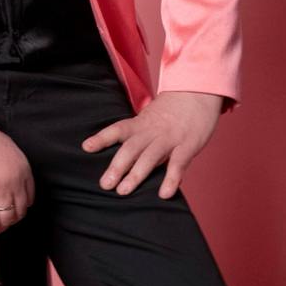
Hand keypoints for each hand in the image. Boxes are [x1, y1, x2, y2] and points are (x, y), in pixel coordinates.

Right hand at [0, 107, 35, 239]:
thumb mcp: (5, 148)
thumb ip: (11, 167)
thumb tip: (8, 184)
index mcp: (23, 168)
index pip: (28, 199)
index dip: (17, 210)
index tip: (6, 213)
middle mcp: (16, 180)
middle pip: (18, 213)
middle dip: (7, 222)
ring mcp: (0, 188)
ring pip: (5, 220)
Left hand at [80, 91, 223, 198]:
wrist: (198, 92)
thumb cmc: (173, 109)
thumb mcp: (151, 116)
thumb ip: (138, 133)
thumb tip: (121, 155)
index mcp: (142, 123)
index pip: (119, 129)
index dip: (102, 138)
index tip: (86, 147)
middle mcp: (153, 130)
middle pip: (131, 147)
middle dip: (117, 166)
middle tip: (105, 185)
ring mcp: (170, 138)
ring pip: (150, 156)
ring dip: (136, 174)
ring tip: (123, 191)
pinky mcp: (188, 145)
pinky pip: (178, 164)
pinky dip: (171, 179)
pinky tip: (164, 194)